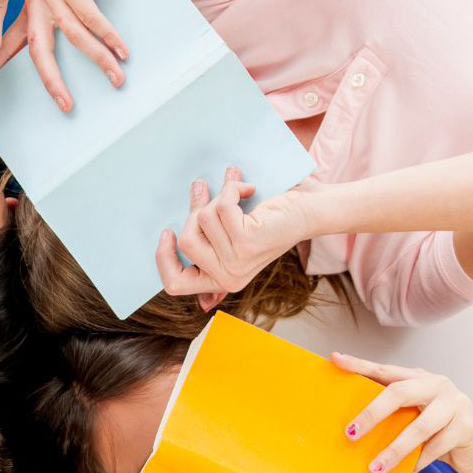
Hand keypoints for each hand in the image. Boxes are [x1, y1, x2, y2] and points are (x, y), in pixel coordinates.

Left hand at [0, 0, 138, 107]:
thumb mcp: (65, 3)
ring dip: (99, 59)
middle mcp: (35, 0)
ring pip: (74, 36)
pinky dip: (109, 37)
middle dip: (51, 80)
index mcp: (30, 9)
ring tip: (117, 78)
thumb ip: (57, 27)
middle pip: (37, 50)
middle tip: (66, 104)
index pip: (9, 43)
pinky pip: (93, 19)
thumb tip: (59, 66)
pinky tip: (121, 52)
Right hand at [155, 169, 317, 308]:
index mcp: (221, 281)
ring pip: (202, 220)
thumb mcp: (234, 233)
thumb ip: (212, 232)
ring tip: (236, 190)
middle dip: (196, 210)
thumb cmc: (272, 219)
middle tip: (206, 190)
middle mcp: (228, 277)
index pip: (175, 285)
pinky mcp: (245, 242)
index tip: (167, 231)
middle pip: (185, 241)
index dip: (163, 258)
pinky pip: (220, 208)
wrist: (309, 212)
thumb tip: (186, 203)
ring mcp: (236, 262)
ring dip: (218, 196)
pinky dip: (232, 189)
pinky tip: (248, 188)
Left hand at [333, 355, 472, 472]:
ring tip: (375, 468)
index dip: (360, 365)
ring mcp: (454, 404)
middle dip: (372, 413)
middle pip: (400, 393)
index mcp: (419, 377)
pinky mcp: (466, 427)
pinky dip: (416, 463)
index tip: (336, 360)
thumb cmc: (437, 429)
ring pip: (419, 427)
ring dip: (394, 450)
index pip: (385, 370)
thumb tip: (351, 429)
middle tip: (350, 434)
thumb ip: (393, 412)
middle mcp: (437, 385)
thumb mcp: (415, 415)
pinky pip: (435, 448)